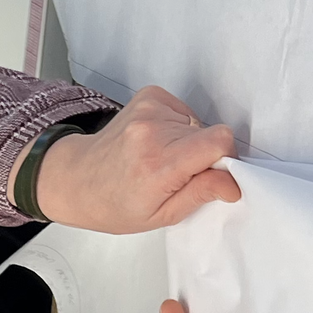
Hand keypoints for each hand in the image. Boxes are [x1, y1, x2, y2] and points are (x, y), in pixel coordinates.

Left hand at [29, 86, 240, 234]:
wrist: (79, 180)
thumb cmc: (115, 203)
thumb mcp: (162, 215)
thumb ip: (201, 194)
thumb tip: (234, 181)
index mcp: (159, 165)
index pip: (219, 142)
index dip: (225, 160)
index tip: (211, 175)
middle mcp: (152, 131)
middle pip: (211, 133)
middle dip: (205, 155)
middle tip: (177, 174)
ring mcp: (148, 110)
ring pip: (198, 123)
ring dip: (189, 141)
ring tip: (162, 158)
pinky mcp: (148, 97)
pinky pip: (183, 111)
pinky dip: (178, 126)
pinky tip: (157, 143)